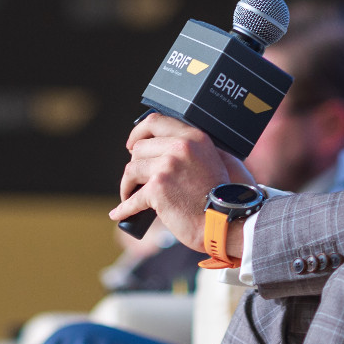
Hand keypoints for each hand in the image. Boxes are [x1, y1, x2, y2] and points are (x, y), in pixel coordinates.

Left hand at [109, 114, 253, 253]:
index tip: (131, 144)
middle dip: (135, 165)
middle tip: (136, 178)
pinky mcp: (157, 188)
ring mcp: (167, 166)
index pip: (155, 121)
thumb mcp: (217, 160)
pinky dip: (123, 208)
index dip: (138, 132)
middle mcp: (180, 147)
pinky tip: (118, 214)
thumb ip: (195, 149)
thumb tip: (167, 145)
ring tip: (129, 196)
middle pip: (139, 148)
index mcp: (194, 137)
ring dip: (127, 185)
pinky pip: (132, 198)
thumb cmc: (221, 197)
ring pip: (132, 170)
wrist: (226, 222)